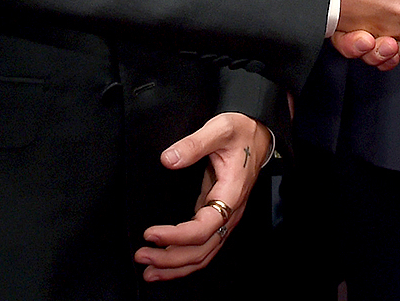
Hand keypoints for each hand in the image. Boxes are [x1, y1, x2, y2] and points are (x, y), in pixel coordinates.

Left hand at [135, 112, 272, 281]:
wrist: (258, 135)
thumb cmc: (240, 132)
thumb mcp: (220, 129)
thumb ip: (194, 143)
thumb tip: (168, 159)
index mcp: (232, 193)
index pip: (204, 227)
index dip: (176, 236)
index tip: (150, 233)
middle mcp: (231, 212)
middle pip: (202, 249)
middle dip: (170, 259)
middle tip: (141, 255)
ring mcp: (225, 217)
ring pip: (203, 254)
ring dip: (175, 265)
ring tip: (148, 270)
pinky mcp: (216, 217)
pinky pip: (202, 247)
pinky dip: (183, 259)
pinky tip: (165, 262)